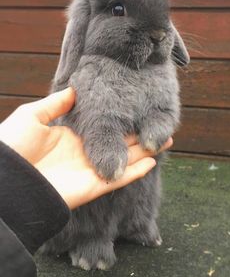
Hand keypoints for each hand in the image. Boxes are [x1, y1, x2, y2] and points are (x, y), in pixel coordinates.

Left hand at [0, 88, 172, 208]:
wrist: (7, 179)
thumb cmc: (13, 145)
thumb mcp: (32, 116)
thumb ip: (56, 104)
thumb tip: (73, 89)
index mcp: (71, 138)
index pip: (104, 128)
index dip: (121, 121)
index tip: (137, 111)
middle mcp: (84, 154)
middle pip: (119, 144)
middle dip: (140, 136)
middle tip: (159, 125)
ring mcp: (89, 171)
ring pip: (125, 161)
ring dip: (145, 153)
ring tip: (165, 140)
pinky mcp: (92, 187)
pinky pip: (119, 178)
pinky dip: (136, 172)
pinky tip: (152, 162)